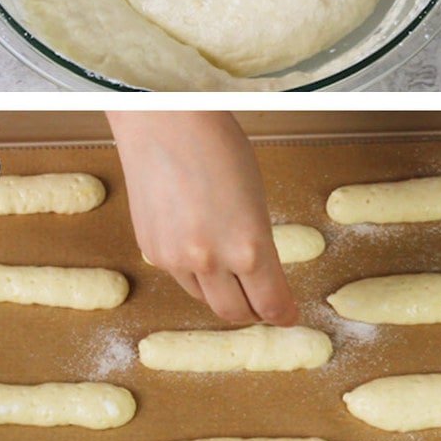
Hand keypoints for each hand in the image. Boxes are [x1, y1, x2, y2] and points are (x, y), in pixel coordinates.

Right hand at [108, 112, 297, 325]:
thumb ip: (257, 241)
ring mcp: (176, 260)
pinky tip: (201, 254)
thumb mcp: (255, 198)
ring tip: (234, 282)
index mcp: (250, 245)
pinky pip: (179, 278)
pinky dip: (195, 276)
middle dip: (253, 314)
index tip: (289, 316)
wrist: (164, 124)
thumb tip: (260, 270)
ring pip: (205, 299)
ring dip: (223, 296)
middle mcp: (212, 261)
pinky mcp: (151, 252)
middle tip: (263, 307)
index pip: (271, 302)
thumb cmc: (219, 147)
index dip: (283, 314)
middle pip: (236, 313)